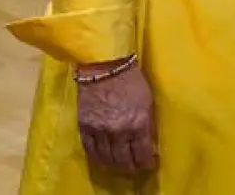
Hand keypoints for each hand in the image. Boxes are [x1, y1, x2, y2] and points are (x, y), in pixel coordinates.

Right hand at [76, 58, 156, 173]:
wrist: (104, 66)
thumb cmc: (131, 79)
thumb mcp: (147, 101)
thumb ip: (147, 124)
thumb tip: (148, 142)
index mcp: (138, 124)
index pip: (143, 154)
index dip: (147, 163)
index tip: (149, 164)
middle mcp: (119, 131)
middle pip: (124, 161)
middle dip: (131, 168)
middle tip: (135, 169)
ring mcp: (100, 131)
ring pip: (107, 159)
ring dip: (115, 166)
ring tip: (120, 167)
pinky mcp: (85, 127)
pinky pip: (90, 150)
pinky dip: (97, 158)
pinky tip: (103, 159)